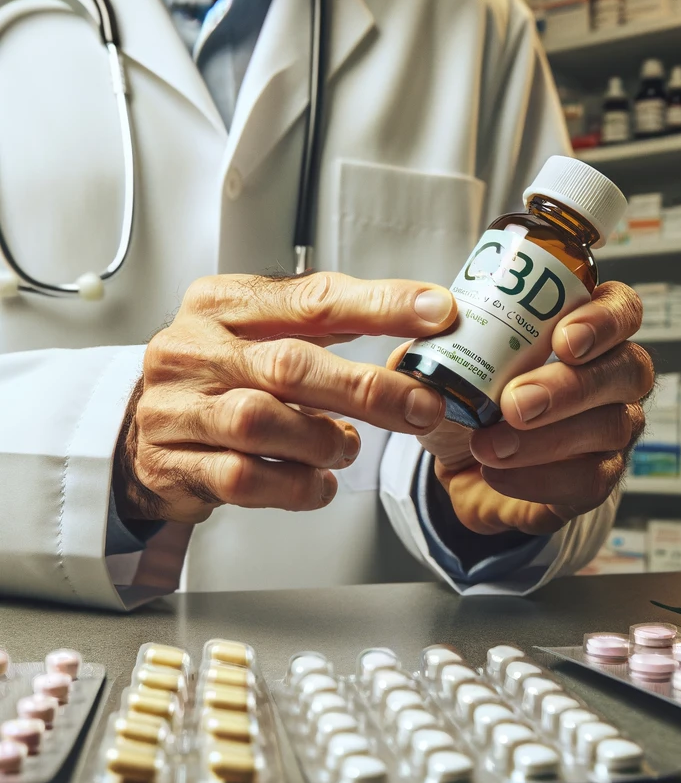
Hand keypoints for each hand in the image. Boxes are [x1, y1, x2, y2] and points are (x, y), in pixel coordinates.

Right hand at [115, 272, 455, 523]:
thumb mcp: (265, 331)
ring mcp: (176, 407)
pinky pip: (242, 478)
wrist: (141, 430)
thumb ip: (332, 321)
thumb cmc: (221, 373)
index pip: (312, 298)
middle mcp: (195, 349)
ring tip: (348, 447)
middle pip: (290, 365)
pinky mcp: (170, 463)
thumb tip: (427, 315)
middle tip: (422, 406)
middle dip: (368, 389)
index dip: (380, 306)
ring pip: (260, 422)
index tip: (436, 312)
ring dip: (324, 441)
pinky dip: (296, 484)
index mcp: (225, 304)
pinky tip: (319, 481)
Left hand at [411, 282, 652, 537]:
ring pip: (611, 427)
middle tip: (514, 403)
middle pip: (627, 370)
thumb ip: (443, 335)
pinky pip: (590, 480)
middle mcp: (613, 375)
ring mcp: (614, 428)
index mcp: (585, 329)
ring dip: (546, 438)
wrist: (462, 463)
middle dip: (570, 387)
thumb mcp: (447, 360)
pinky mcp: (599, 478)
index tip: (563, 339)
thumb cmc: (472, 397)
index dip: (603, 321)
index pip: (622, 308)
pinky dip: (540, 477)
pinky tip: (498, 472)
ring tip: (489, 444)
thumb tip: (429, 318)